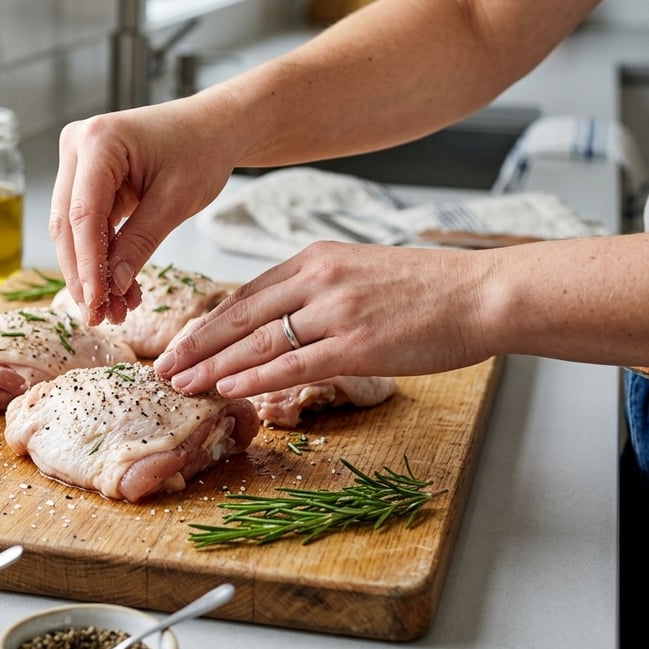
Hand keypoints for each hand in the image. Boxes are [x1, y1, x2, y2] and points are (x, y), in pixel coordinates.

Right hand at [50, 96, 240, 323]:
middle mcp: (77, 144)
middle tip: (98, 316)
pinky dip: (102, 257)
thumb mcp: (177, 200)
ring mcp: (77, 161)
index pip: (83, 214)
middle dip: (83, 275)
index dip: (87, 265)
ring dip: (91, 272)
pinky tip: (119, 289)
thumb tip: (114, 286)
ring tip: (113, 310)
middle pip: (68, 223)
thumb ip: (141, 242)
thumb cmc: (202, 149)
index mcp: (98, 140)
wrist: (213, 127)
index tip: (95, 304)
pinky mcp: (85, 178)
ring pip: (72, 230)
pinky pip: (87, 225)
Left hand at [153, 240, 498, 396]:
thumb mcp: (361, 271)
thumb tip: (282, 318)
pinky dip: (256, 377)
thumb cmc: (429, 288)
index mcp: (314, 260)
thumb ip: (318, 291)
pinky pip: (294, 363)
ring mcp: (336, 311)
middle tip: (164, 370)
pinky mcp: (358, 344)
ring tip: (182, 385)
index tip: (181, 345)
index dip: (207, 324)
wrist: (485, 293)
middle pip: (239, 317)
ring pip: (258, 342)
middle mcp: (318, 280)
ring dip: (213, 366)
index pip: (245, 296)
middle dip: (196, 346)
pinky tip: (228, 389)